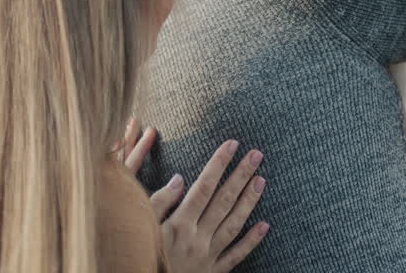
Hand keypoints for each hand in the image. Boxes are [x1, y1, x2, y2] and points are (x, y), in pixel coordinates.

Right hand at [149, 139, 269, 272]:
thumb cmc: (140, 256)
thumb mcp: (141, 228)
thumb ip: (159, 203)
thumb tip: (179, 178)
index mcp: (179, 224)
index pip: (204, 186)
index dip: (219, 164)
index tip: (231, 145)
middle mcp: (197, 237)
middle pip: (223, 201)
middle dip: (240, 175)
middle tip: (256, 155)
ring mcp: (208, 255)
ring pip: (234, 224)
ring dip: (249, 201)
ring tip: (261, 180)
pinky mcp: (213, 272)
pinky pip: (236, 255)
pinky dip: (252, 241)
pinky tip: (265, 225)